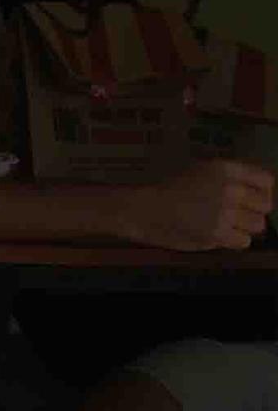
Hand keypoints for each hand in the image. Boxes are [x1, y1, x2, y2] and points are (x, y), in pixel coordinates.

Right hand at [126, 159, 275, 252]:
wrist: (144, 209)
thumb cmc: (168, 191)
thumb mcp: (201, 171)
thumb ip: (228, 178)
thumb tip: (254, 192)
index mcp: (226, 169)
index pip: (266, 181)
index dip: (262, 193)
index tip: (254, 199)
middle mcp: (230, 188)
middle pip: (265, 205)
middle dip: (253, 211)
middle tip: (238, 215)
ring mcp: (224, 211)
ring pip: (257, 224)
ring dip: (244, 227)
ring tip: (227, 226)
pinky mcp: (216, 233)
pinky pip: (243, 241)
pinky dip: (233, 241)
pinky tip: (220, 236)